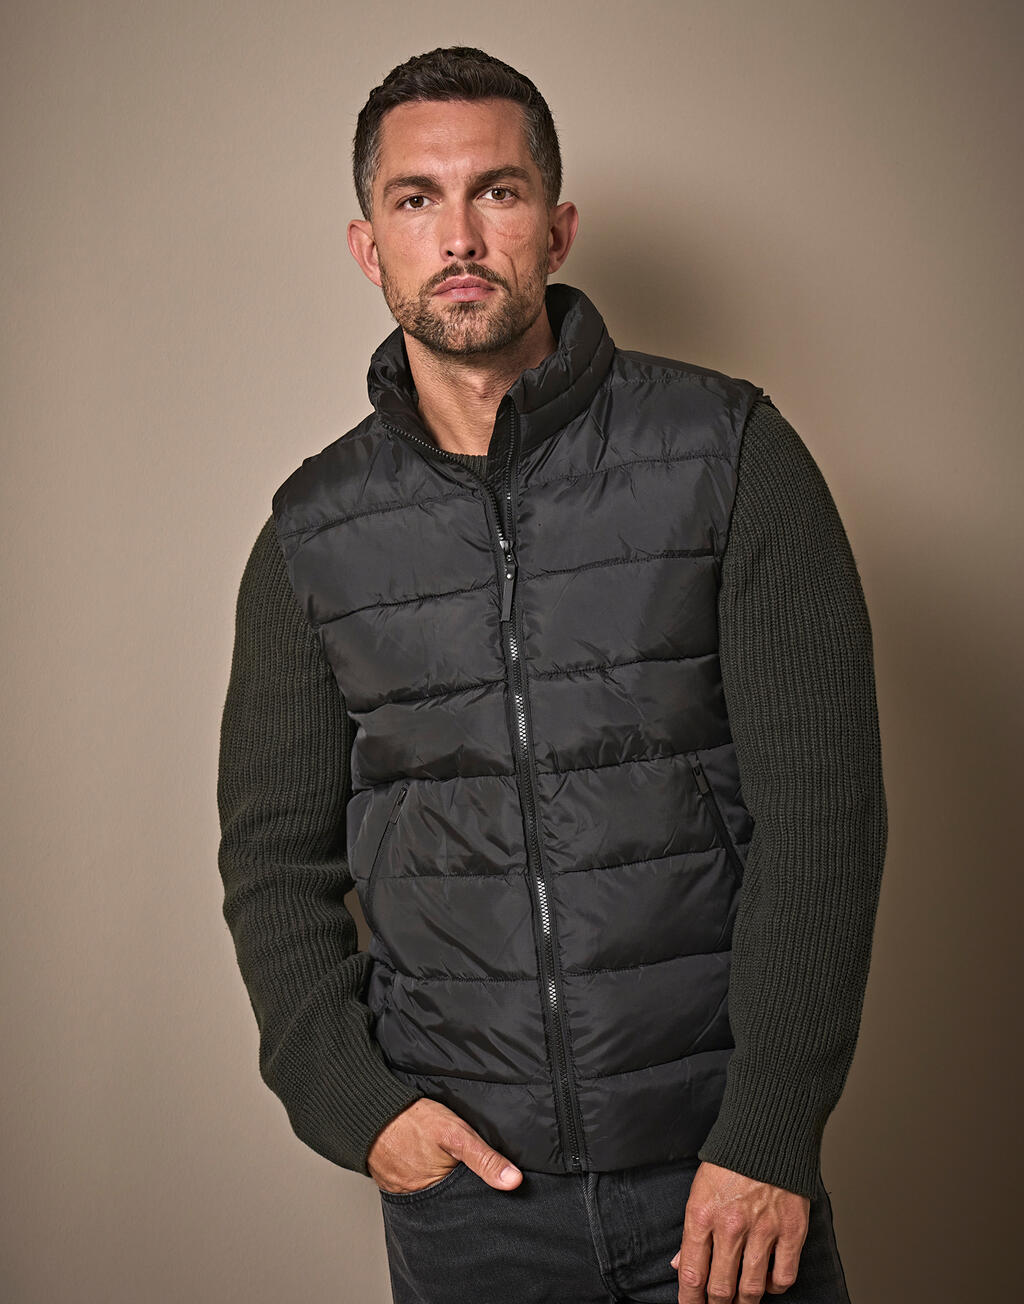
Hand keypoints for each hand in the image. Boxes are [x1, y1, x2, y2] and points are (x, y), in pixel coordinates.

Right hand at [367, 1097, 523, 1194]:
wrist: (371, 1110)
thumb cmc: (413, 1120)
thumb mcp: (456, 1134)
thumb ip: (484, 1158)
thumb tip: (514, 1181)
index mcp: (438, 1191)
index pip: (468, 1203)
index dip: (481, 1196)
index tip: (494, 1191)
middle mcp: (420, 1198)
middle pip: (450, 1200)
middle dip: (461, 1190)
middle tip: (466, 1172)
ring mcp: (404, 1191)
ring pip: (433, 1193)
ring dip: (442, 1183)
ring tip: (449, 1167)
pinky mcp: (393, 1181)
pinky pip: (414, 1184)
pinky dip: (424, 1177)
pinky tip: (429, 1163)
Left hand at [670, 1161, 809, 1301]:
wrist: (768, 1134)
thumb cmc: (731, 1161)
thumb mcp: (699, 1190)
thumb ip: (692, 1231)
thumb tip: (680, 1265)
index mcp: (702, 1213)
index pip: (692, 1273)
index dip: (689, 1301)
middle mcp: (731, 1226)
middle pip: (721, 1289)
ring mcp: (763, 1230)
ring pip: (751, 1289)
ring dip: (744, 1302)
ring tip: (740, 1301)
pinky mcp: (791, 1231)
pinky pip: (783, 1277)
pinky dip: (775, 1287)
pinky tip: (768, 1282)